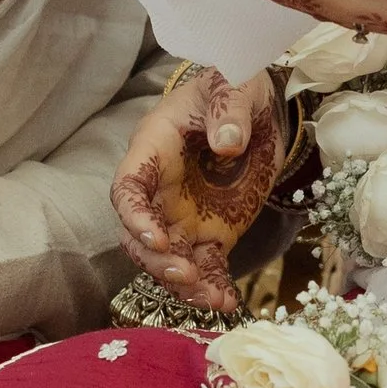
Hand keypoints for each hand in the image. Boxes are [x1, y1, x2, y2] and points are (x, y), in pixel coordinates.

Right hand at [109, 68, 281, 316]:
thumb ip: (228, 111)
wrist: (258, 104)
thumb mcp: (233, 84)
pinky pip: (206, 265)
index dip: (135, 218)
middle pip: (140, 236)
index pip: (128, 189)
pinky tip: (228, 304)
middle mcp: (161, 190)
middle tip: (188, 274)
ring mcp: (184, 215)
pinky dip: (214, 286)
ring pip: (169, 259)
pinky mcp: (212, 231)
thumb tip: (226, 144)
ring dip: (185, 283)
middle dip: (157, 260)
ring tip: (212, 300)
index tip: (156, 238)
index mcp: (154, 151)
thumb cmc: (233, 84)